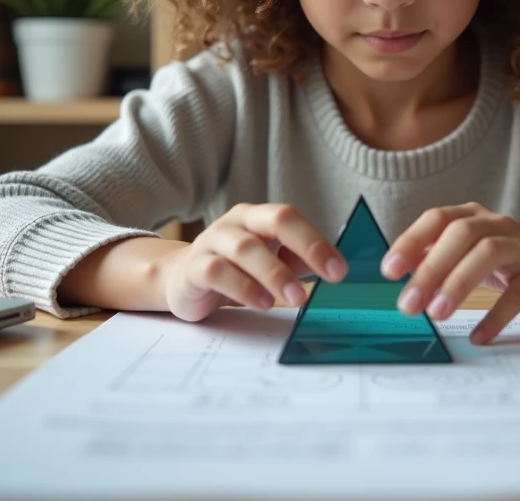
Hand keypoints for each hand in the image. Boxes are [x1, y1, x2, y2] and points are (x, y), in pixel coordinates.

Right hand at [153, 203, 346, 322]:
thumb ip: (296, 261)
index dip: (316, 241)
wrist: (179, 280)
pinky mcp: (194, 269)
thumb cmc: (233, 269)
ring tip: (296, 298)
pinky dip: (242, 288)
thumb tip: (332, 266)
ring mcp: (211, 243)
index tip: (339, 269)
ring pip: (245, 248)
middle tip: (330, 278)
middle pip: (273, 222)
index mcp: (257, 217)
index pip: (290, 217)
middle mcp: (235, 223)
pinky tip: (261, 303)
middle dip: (305, 247)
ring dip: (274, 273)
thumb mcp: (268, 261)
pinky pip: (217, 272)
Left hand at [381, 203, 519, 344]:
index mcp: (471, 216)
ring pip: (487, 254)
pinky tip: (478, 336)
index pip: (437, 219)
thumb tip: (400, 271)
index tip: (390, 271)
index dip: (411, 242)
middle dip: (431, 268)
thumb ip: (436, 256)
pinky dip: (495, 315)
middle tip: (408, 304)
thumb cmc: (506, 260)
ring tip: (437, 314)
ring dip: (458, 283)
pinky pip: (517, 294)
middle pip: (460, 234)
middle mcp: (495, 224)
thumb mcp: (468, 252)